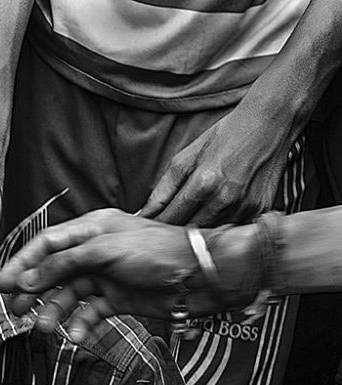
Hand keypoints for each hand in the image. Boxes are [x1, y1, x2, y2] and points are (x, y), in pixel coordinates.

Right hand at [0, 209, 226, 340]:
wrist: (200, 276)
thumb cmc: (158, 252)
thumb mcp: (104, 251)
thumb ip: (63, 264)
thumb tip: (29, 281)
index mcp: (91, 229)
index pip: (47, 243)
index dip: (23, 262)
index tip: (3, 283)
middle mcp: (95, 252)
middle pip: (53, 271)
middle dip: (32, 290)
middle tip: (13, 308)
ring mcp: (106, 277)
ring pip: (69, 295)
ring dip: (54, 311)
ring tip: (43, 328)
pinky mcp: (118, 300)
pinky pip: (90, 313)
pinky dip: (80, 325)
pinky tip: (74, 335)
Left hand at [140, 104, 294, 226]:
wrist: (269, 123)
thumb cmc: (223, 137)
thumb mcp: (185, 158)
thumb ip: (162, 190)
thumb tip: (143, 214)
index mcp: (203, 184)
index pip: (171, 219)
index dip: (156, 226)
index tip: (146, 229)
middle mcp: (225, 199)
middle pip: (189, 231)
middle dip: (173, 232)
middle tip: (163, 229)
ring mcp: (246, 207)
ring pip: (211, 234)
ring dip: (197, 231)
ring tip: (188, 221)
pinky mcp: (261, 209)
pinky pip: (232, 228)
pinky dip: (220, 226)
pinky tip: (214, 216)